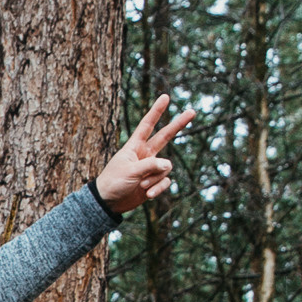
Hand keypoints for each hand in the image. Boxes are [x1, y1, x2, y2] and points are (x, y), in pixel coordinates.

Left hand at [95, 92, 188, 216]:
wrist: (108, 203)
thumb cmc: (113, 183)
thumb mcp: (130, 171)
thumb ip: (150, 165)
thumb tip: (168, 164)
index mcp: (134, 146)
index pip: (147, 125)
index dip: (156, 111)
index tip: (165, 97)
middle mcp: (145, 154)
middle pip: (165, 136)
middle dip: (178, 125)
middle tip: (192, 111)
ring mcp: (150, 168)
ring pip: (165, 167)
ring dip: (155, 178)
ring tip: (141, 185)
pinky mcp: (154, 182)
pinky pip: (165, 182)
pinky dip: (158, 188)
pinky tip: (147, 195)